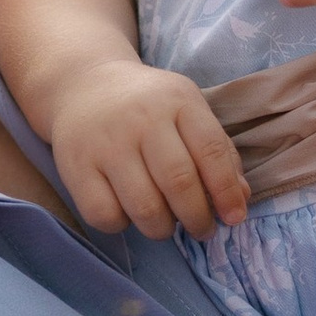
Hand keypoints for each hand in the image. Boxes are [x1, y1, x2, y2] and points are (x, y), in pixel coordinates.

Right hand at [49, 60, 250, 238]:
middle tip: (202, 230)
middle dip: (197, 218)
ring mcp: (106, 142)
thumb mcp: (188, 111)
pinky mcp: (75, 165)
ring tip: (167, 225)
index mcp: (178, 101)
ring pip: (144, 207)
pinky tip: (127, 213)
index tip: (233, 218)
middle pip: (179, 183)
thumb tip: (239, 202)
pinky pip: (105, 214)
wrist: (84, 85)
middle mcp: (142, 118)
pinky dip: (122, 225)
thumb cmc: (148, 106)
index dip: (227, 192)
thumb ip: (218, 153)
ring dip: (163, 229)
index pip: (211, 151)